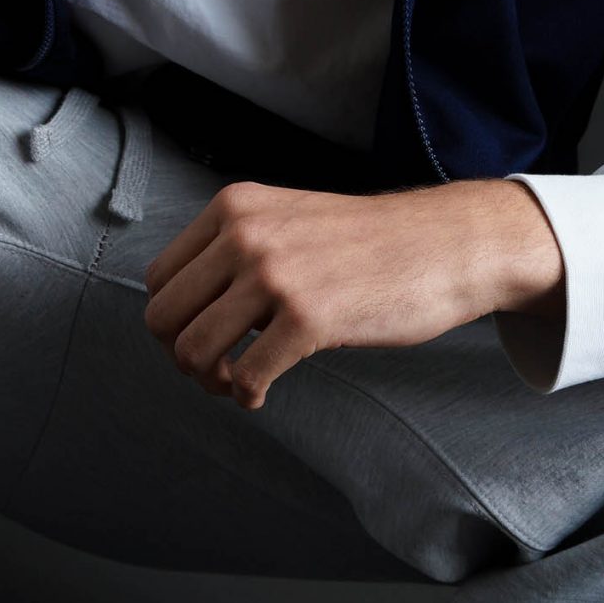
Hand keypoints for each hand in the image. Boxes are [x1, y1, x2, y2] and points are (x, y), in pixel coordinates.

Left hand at [141, 177, 563, 410]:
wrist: (444, 243)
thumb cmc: (368, 242)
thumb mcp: (287, 219)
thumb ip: (236, 249)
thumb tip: (185, 311)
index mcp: (234, 207)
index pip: (159, 278)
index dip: (173, 321)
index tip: (204, 338)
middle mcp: (245, 234)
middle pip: (164, 318)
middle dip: (182, 356)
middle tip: (217, 371)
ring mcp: (274, 275)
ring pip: (193, 351)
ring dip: (211, 381)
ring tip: (240, 383)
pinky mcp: (307, 318)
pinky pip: (243, 376)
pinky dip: (246, 395)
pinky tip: (264, 392)